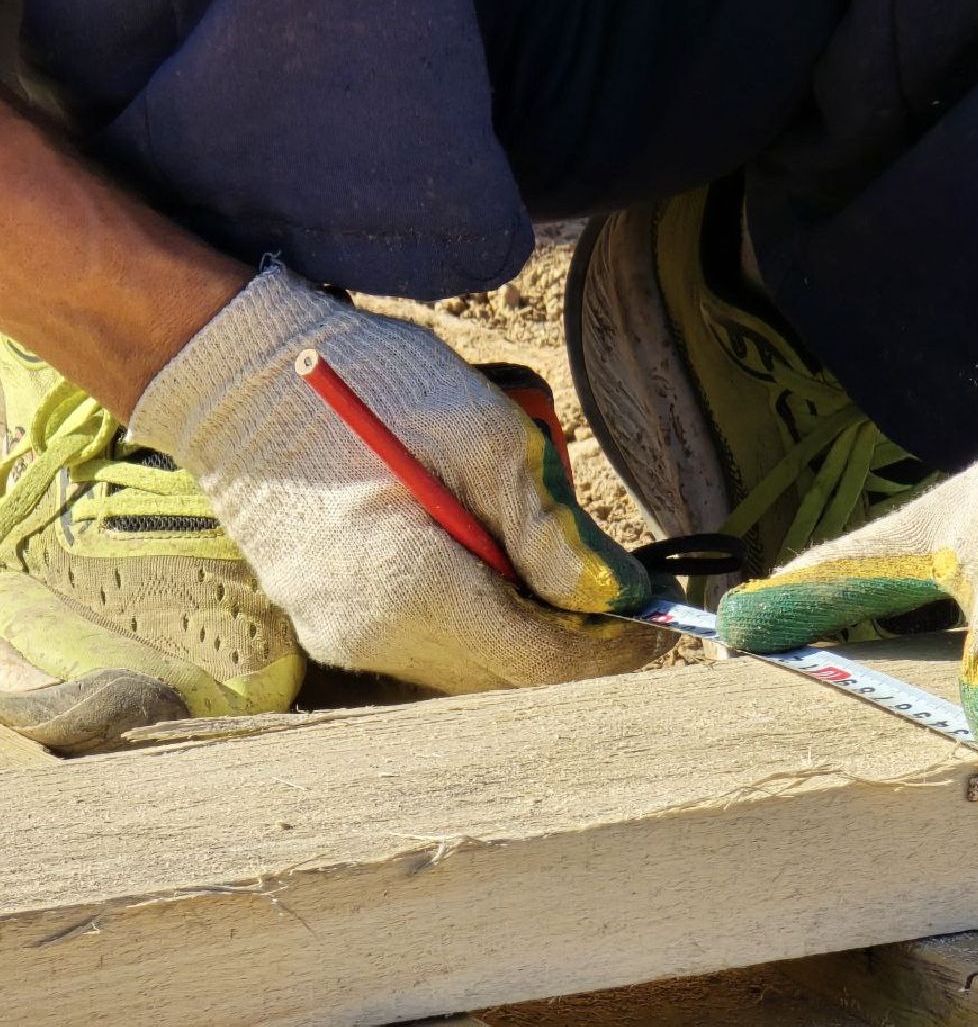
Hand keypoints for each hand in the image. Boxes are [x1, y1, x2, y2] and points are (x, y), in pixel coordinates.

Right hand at [129, 265, 669, 692]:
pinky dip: (481, 624)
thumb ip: (551, 529)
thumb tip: (618, 594)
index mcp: (411, 592)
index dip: (612, 650)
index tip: (661, 622)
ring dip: (530, 636)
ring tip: (563, 578)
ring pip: (472, 670)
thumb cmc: (369, 386)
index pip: (541, 663)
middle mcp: (374, 637)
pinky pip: (430, 649)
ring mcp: (342, 637)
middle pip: (509, 677)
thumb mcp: (484, 436)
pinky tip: (498, 573)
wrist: (240, 377)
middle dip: (578, 644)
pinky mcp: (329, 624)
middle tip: (625, 599)